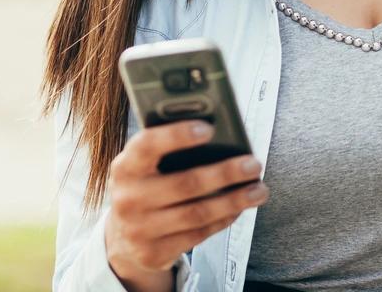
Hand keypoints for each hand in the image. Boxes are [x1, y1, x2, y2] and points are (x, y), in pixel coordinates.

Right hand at [105, 120, 268, 282]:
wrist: (123, 236)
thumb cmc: (146, 186)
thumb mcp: (145, 165)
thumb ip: (170, 150)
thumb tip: (219, 135)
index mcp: (125, 166)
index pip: (148, 145)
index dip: (177, 135)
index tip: (208, 128)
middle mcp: (128, 199)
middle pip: (185, 183)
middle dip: (225, 173)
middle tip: (253, 165)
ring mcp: (139, 229)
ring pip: (197, 213)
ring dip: (234, 201)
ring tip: (258, 190)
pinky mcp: (154, 253)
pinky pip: (198, 235)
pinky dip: (223, 219)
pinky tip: (239, 208)